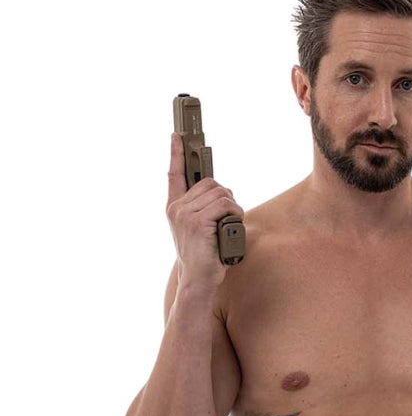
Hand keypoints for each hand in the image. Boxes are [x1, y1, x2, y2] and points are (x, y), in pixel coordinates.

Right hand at [165, 132, 243, 292]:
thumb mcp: (199, 229)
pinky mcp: (197, 223)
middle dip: (225, 196)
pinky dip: (234, 214)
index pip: (174, 174)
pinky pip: (224, 205)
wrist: (198, 280)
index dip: (176, 153)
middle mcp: (177, 209)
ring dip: (232, 207)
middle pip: (210, 183)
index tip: (176, 135)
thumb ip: (203, 208)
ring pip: (220, 193)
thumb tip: (220, 191)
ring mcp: (185, 215)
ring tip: (228, 225)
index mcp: (175, 207)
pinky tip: (230, 227)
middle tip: (227, 216)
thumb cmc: (204, 256)